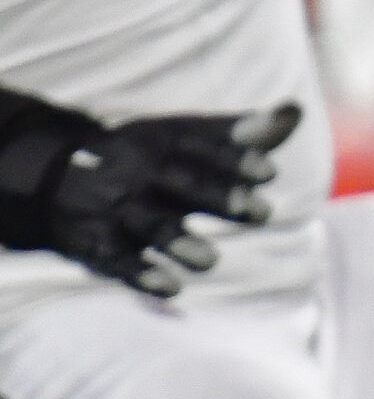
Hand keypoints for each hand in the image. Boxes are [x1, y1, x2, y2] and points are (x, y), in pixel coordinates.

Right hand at [1, 103, 300, 296]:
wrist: (52, 175)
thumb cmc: (143, 157)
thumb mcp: (186, 137)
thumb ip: (241, 133)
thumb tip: (294, 111)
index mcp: (165, 143)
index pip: (203, 149)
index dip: (235, 159)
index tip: (269, 171)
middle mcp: (140, 173)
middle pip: (182, 183)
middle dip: (219, 197)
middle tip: (259, 212)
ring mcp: (116, 208)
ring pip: (149, 224)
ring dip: (179, 241)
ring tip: (210, 261)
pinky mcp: (96, 242)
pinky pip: (115, 258)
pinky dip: (139, 273)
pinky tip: (168, 287)